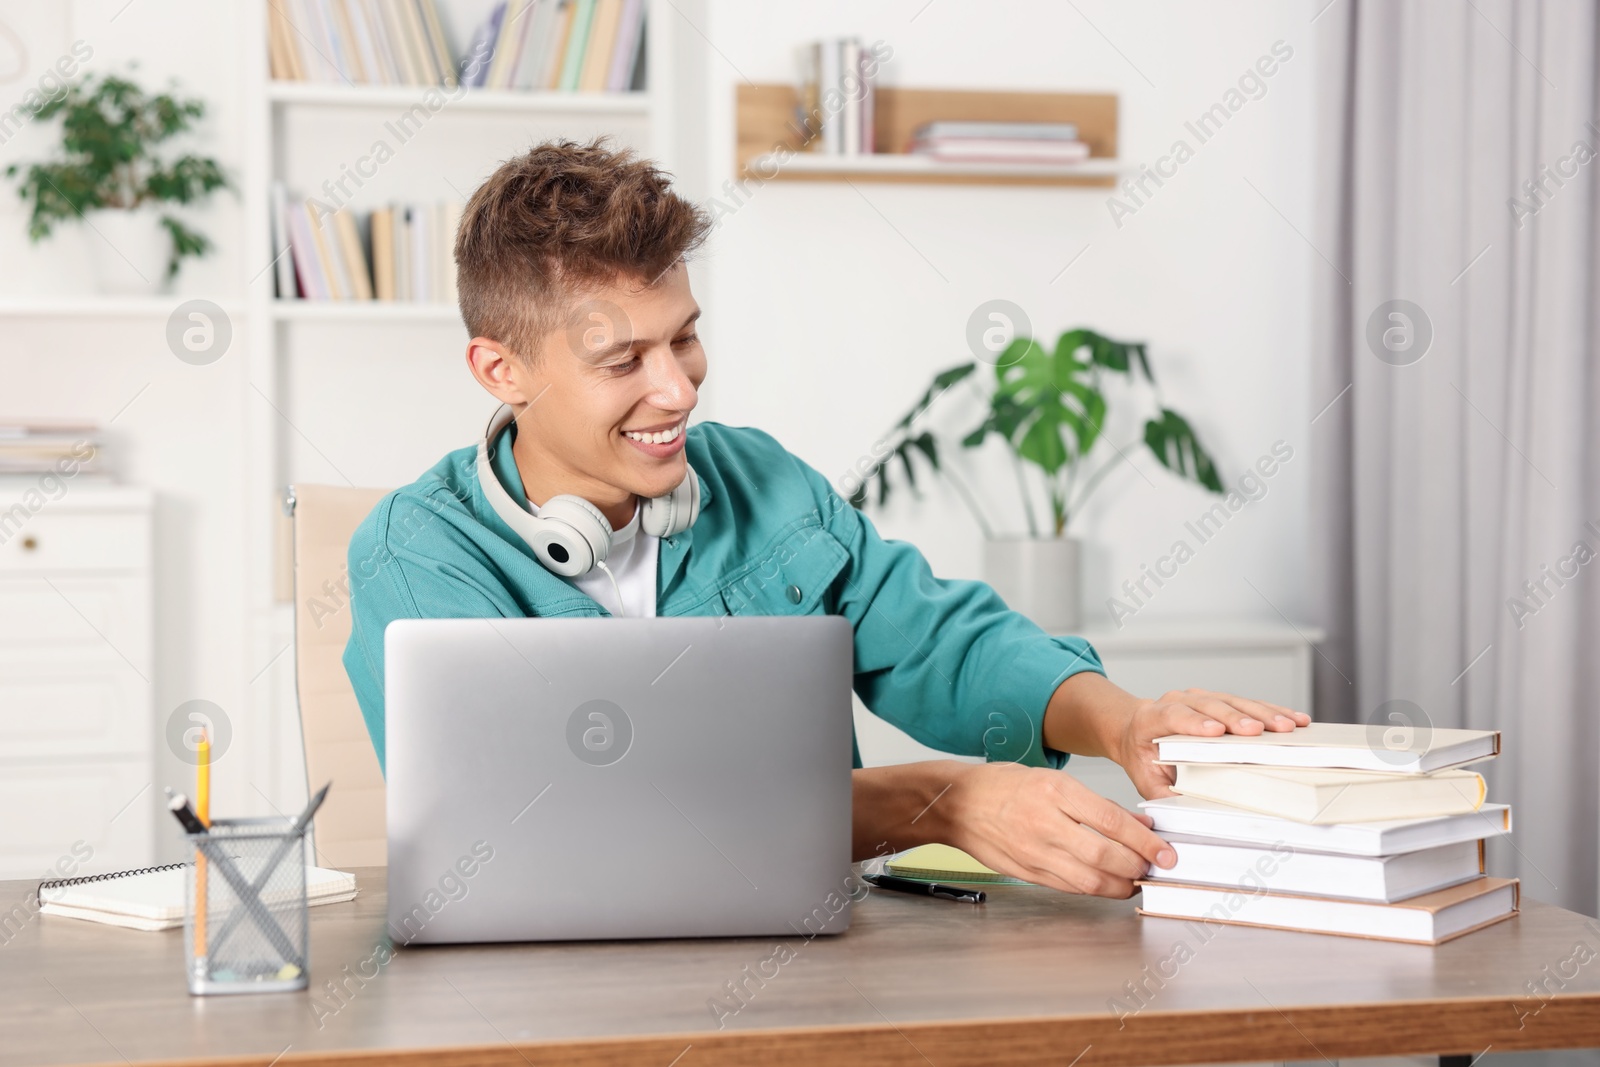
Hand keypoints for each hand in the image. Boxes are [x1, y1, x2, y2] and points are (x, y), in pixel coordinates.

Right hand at [945, 762, 1176, 898]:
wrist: (957, 804)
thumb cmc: (1002, 786)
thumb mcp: (1051, 778)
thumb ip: (1095, 804)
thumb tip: (1136, 823)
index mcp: (1055, 791)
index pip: (1112, 821)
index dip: (1145, 841)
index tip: (1165, 851)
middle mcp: (1045, 823)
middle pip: (1105, 855)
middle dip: (1138, 866)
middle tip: (1155, 867)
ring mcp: (1035, 852)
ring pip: (1090, 880)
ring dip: (1120, 885)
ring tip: (1135, 880)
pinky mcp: (1027, 872)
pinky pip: (1070, 888)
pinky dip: (1094, 889)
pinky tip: (1107, 885)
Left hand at [1115, 688, 1310, 799]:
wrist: (1134, 730)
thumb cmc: (1142, 756)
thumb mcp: (1144, 779)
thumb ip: (1162, 796)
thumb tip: (1186, 814)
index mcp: (1152, 718)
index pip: (1174, 716)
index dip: (1194, 722)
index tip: (1215, 731)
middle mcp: (1177, 701)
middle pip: (1209, 706)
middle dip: (1236, 718)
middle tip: (1259, 730)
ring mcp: (1199, 697)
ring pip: (1232, 701)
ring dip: (1262, 713)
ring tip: (1287, 726)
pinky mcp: (1219, 700)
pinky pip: (1246, 703)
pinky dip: (1271, 711)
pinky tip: (1292, 719)